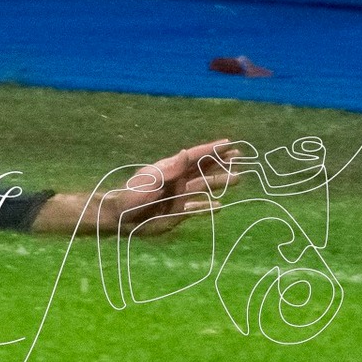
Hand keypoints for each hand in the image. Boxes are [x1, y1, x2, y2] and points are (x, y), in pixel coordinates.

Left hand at [33, 139, 235, 236]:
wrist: (121, 217)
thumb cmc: (133, 196)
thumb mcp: (152, 180)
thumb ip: (171, 169)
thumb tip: (185, 152)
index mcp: (170, 169)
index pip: (195, 157)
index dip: (212, 150)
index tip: (229, 144)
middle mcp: (177, 180)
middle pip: (204, 169)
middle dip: (221, 162)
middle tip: (241, 156)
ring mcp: (179, 196)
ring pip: (205, 187)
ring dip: (220, 182)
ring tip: (238, 178)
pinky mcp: (177, 212)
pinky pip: (197, 208)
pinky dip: (208, 207)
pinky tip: (219, 206)